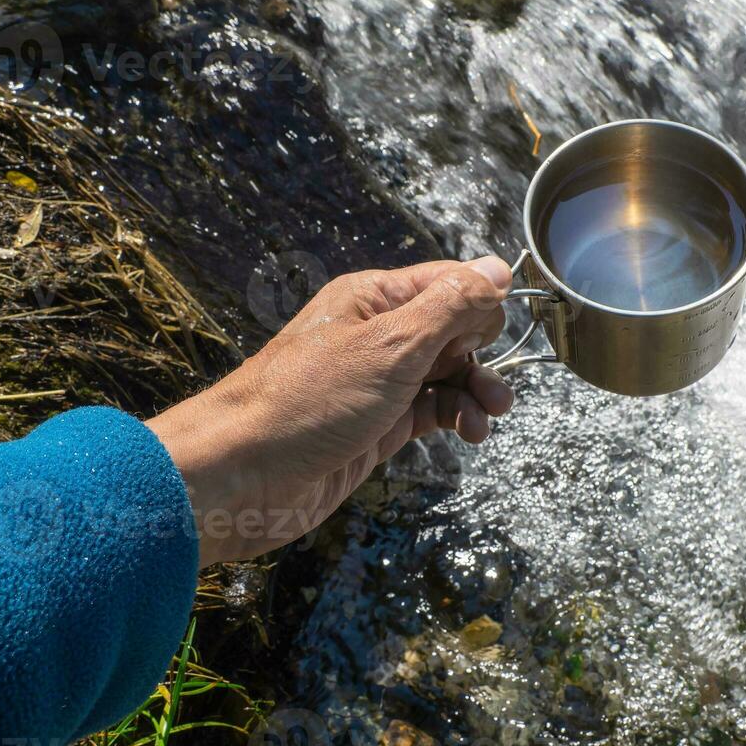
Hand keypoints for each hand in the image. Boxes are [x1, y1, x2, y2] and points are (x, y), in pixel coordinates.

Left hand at [147, 257, 513, 565]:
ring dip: (474, 391)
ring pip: (444, 374)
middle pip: (451, 330)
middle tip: (497, 388)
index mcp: (373, 298)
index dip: (481, 303)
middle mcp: (375, 334)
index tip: (501, 333)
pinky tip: (469, 432)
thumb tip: (497, 270)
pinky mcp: (375, 425)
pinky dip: (454, 418)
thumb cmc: (309, 400)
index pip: (446, 283)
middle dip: (481, 354)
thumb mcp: (391, 344)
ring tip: (490, 415)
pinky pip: (429, 411)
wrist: (244, 476)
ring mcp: (375, 382)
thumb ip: (449, 306)